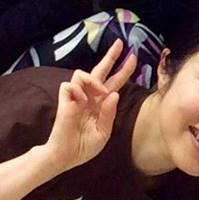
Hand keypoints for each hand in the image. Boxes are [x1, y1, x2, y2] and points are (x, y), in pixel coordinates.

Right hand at [39, 41, 133, 171]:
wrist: (66, 156)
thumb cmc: (84, 146)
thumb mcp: (103, 133)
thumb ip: (109, 114)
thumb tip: (114, 94)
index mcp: (101, 104)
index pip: (114, 82)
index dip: (124, 70)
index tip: (133, 58)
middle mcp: (90, 97)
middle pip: (100, 70)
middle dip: (111, 56)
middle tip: (121, 43)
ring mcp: (76, 97)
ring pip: (83, 73)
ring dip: (94, 79)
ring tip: (100, 92)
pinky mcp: (64, 99)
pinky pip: (70, 84)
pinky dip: (78, 89)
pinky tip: (81, 101)